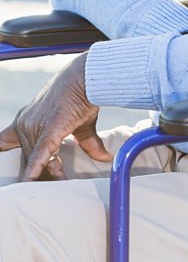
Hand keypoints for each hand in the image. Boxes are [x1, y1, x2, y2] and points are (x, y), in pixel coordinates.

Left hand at [0, 53, 110, 181]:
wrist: (86, 77)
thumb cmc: (82, 93)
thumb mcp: (81, 122)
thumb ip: (86, 141)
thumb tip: (104, 156)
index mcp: (27, 119)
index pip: (4, 141)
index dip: (3, 152)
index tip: (6, 166)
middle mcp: (25, 124)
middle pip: (27, 158)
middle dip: (42, 172)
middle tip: (59, 178)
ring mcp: (34, 128)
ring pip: (35, 162)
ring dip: (48, 175)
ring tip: (61, 180)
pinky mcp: (47, 132)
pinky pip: (38, 158)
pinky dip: (35, 172)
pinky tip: (31, 184)